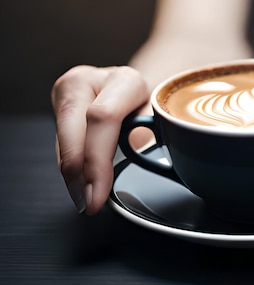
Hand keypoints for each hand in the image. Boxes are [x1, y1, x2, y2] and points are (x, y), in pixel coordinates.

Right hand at [51, 65, 149, 214]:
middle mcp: (90, 80)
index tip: (98, 193)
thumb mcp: (163, 116)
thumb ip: (154, 131)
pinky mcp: (59, 105)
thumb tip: (138, 148)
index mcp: (123, 80)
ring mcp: (70, 91)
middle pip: (75, 130)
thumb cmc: (153, 104)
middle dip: (79, 174)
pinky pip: (62, 141)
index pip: (103, 118)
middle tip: (88, 203)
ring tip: (85, 199)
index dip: (97, 160)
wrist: (135, 88)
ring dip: (73, 174)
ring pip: (64, 139)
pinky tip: (80, 185)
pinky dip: (72, 166)